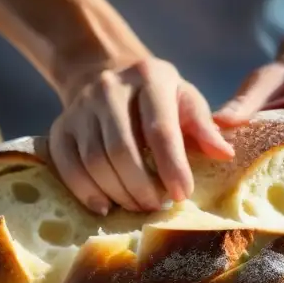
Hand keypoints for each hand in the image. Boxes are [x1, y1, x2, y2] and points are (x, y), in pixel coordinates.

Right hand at [50, 58, 234, 214]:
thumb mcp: (185, 100)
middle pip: (122, 150)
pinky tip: (105, 207)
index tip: (182, 195)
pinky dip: (86, 192)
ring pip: (94, 161)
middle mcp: (110, 88)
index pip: (160, 129)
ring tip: (138, 206)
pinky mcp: (60, 127)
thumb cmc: (157, 98)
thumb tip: (224, 154)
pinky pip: (67, 166)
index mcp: (149, 77)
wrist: (105, 75)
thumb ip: (203, 127)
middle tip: (158, 206)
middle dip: (142, 187)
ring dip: (118, 193)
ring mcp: (80, 107)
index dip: (172, 166)